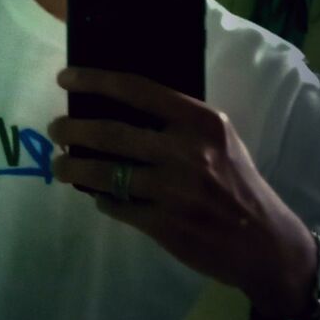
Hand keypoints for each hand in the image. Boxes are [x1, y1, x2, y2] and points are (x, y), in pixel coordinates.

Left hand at [49, 66, 317, 319]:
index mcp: (200, 121)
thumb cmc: (238, 181)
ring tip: (60, 165)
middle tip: (55, 129)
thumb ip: (178, 121)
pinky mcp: (165, 225)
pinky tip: (99, 197)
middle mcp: (187, 152)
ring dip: (74, 168)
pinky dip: (102, 200)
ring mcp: (174, 190)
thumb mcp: (218, 138)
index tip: (65, 78)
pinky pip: (118, 206)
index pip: (137, 90)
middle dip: (72, 130)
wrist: (265, 241)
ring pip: (106, 174)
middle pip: (111, 133)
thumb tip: (119, 107)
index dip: (95, 81)